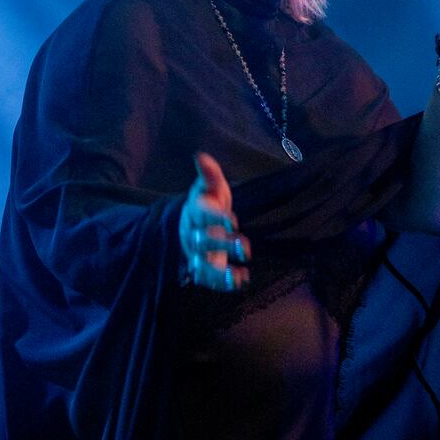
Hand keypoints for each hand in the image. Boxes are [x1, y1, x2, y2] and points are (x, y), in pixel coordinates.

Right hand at [179, 152, 250, 291]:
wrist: (193, 225)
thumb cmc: (207, 202)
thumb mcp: (211, 187)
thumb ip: (209, 174)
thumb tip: (200, 155)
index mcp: (194, 212)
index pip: (202, 216)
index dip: (215, 219)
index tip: (233, 221)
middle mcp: (192, 235)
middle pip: (203, 242)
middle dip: (224, 245)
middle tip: (246, 246)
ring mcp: (196, 255)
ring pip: (203, 266)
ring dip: (220, 272)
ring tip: (239, 274)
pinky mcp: (203, 270)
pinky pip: (209, 281)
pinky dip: (223, 284)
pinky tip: (242, 280)